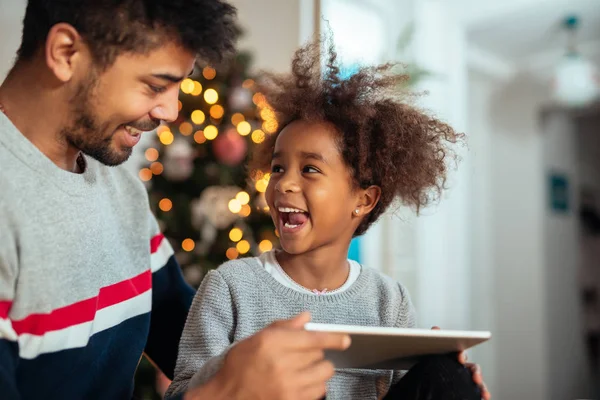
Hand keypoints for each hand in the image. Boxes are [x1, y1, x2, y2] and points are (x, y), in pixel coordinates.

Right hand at [189, 312, 350, 399]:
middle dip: (315, 352)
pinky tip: (303, 383)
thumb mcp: (256, 339)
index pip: (313, 338)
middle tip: (302, 354)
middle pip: (319, 354)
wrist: (226, 398)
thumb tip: (307, 316)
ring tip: (305, 369)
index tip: (346, 339)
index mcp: (272, 343)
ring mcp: (288, 386)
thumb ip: (283, 326)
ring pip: (323, 373)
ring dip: (318, 369)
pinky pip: (319, 391)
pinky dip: (316, 386)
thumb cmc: (240, 366)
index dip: (333, 338)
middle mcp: (281, 364)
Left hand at [431, 326, 490, 399]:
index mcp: (452, 355)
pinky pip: (475, 393)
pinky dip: (481, 395)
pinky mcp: (465, 388)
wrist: (424, 375)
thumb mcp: (429, 349)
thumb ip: (434, 339)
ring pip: (477, 381)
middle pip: (473, 368)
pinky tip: (483, 399)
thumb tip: (436, 328)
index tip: (460, 359)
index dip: (461, 354)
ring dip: (482, 387)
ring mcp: (464, 377)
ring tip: (484, 395)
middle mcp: (461, 366)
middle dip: (476, 373)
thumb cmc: (428, 360)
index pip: (459, 352)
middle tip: (476, 379)